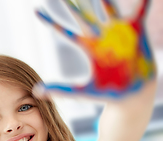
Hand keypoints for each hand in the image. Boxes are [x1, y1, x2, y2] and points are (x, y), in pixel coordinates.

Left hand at [34, 0, 155, 98]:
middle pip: (83, 15)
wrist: (134, 95)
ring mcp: (118, 32)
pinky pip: (139, 11)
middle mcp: (101, 36)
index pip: (63, 31)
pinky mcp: (136, 31)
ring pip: (107, 8)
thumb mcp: (82, 92)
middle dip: (72, 4)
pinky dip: (142, 1)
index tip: (35, 11)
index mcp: (87, 46)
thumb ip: (60, 91)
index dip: (50, 21)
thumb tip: (35, 92)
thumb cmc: (108, 93)